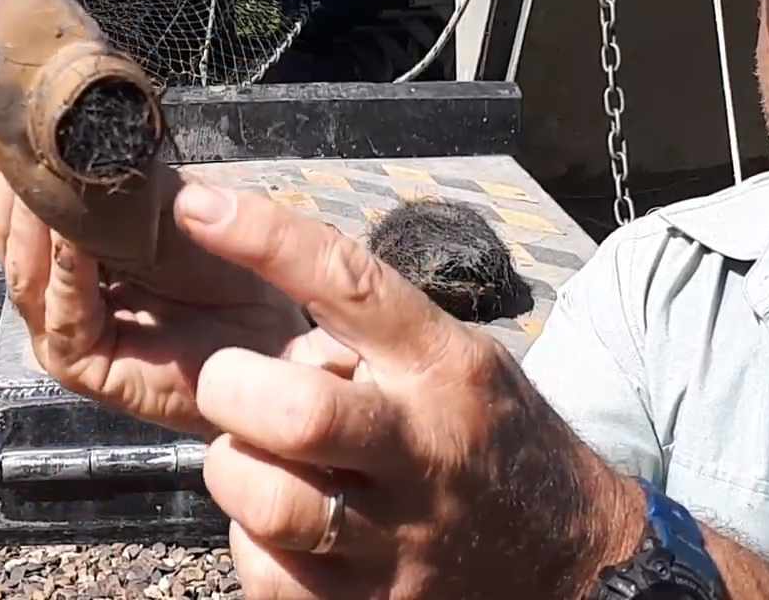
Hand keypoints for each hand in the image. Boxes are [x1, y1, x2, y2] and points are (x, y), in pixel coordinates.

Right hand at [0, 150, 309, 436]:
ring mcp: (64, 329)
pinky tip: (76, 240)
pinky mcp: (84, 366)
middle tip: (25, 155)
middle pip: (5, 241)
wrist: (270, 326)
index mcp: (62, 247)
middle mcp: (54, 287)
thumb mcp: (164, 200)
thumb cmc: (224, 264)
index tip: (2, 139)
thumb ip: (115, 177)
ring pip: (26, 277)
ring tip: (46, 186)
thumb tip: (72, 130)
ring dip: (33, 229)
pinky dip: (69, 276)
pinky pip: (63, 317)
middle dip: (12, 197)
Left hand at [178, 186, 642, 598]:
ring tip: (257, 459)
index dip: (265, 238)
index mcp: (443, 368)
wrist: (570, 558)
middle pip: (296, 413)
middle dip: (234, 390)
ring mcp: (398, 543)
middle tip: (234, 388)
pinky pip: (267, 575)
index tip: (198, 206)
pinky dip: (253, 544)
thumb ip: (370, 331)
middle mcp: (423, 452)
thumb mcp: (456, 355)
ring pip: (266, 502)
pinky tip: (283, 525)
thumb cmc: (488, 436)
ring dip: (234, 471)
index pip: (349, 284)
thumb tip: (258, 296)